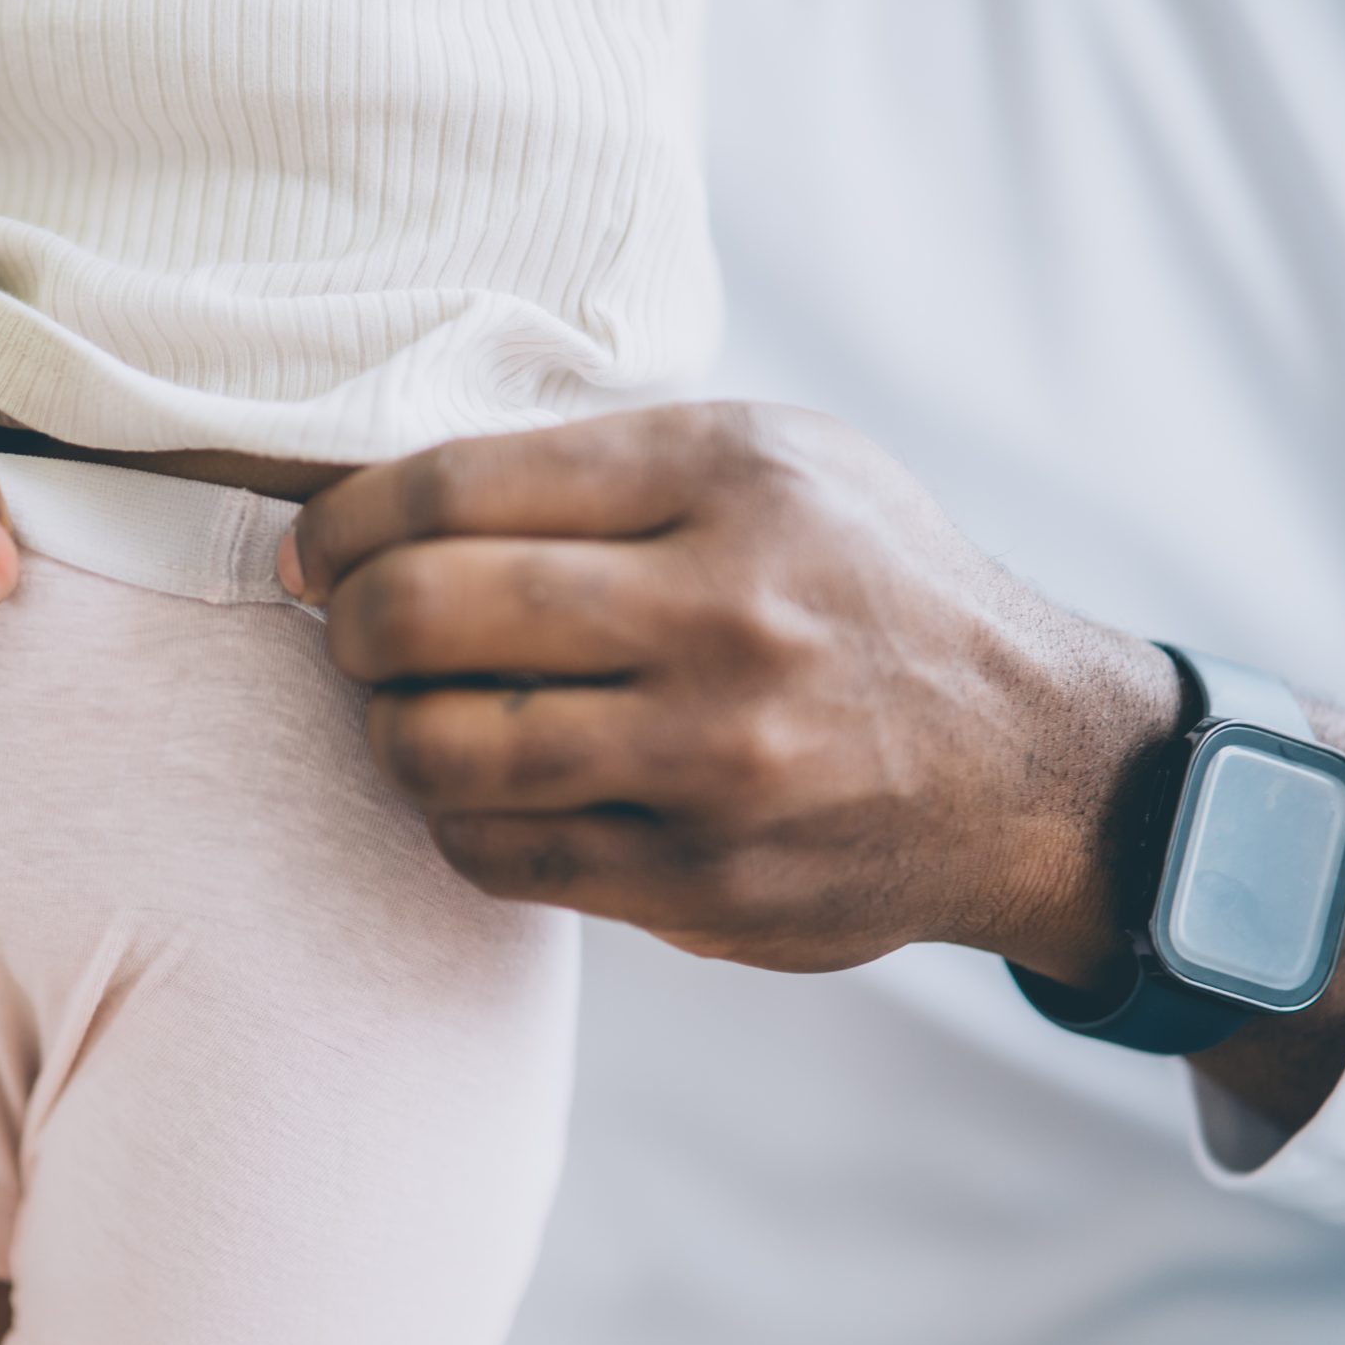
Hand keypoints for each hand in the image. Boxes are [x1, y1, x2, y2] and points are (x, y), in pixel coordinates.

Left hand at [282, 402, 1186, 979]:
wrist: (1028, 766)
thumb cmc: (866, 589)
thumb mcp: (774, 463)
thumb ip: (602, 466)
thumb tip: (386, 496)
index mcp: (728, 478)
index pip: (454, 487)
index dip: (343, 522)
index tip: (317, 548)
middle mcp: (723, 615)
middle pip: (423, 614)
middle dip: (348, 625)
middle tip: (354, 631)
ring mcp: (714, 761)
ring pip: (439, 750)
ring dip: (389, 730)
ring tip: (412, 711)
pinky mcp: (703, 881)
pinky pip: (495, 854)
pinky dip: (456, 819)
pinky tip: (486, 788)